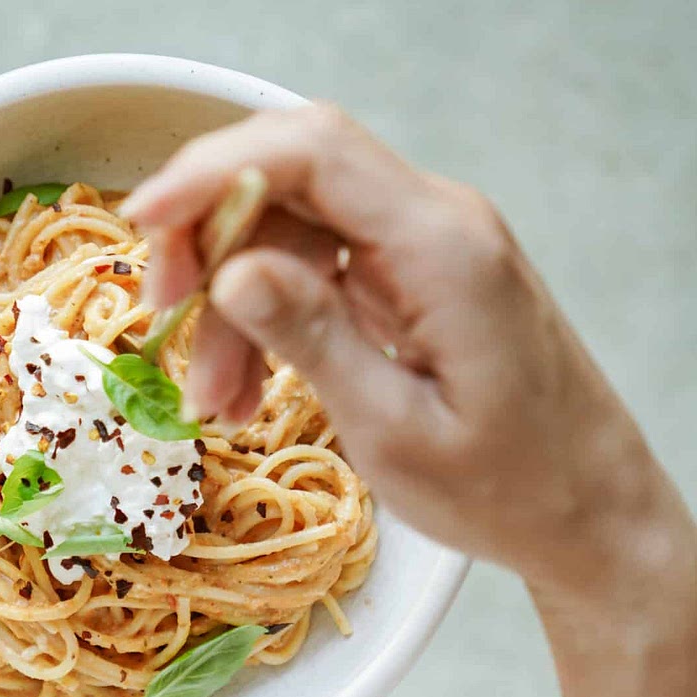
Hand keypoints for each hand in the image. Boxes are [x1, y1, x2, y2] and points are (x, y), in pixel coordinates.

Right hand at [123, 104, 696, 696]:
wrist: (587, 512)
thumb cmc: (505, 489)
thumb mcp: (394, 428)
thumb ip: (313, 338)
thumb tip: (231, 269)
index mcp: (440, 247)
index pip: (310, 153)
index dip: (211, 172)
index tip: (140, 224)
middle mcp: (435, 225)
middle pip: (290, 183)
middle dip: (210, 246)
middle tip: (164, 326)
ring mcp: (425, 249)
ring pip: (293, 237)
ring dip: (235, 309)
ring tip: (215, 404)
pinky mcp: (415, 281)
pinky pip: (320, 273)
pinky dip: (271, 323)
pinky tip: (248, 391)